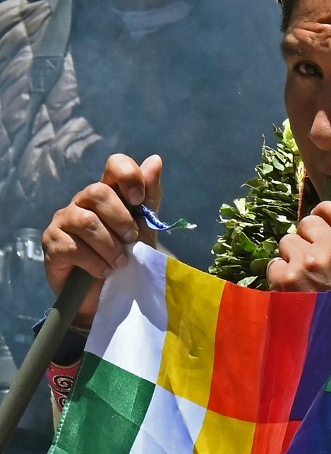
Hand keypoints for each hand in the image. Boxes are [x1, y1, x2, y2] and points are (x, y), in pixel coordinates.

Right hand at [42, 153, 162, 328]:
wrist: (107, 293)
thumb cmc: (126, 255)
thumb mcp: (144, 228)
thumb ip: (149, 197)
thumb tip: (155, 160)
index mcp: (109, 192)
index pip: (114, 164)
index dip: (129, 176)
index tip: (139, 199)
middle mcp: (82, 201)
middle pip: (99, 192)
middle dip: (121, 218)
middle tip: (131, 239)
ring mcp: (64, 220)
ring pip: (87, 222)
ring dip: (110, 245)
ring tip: (120, 261)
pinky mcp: (52, 243)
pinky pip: (73, 247)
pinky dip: (95, 263)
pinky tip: (103, 271)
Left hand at [268, 201, 330, 290]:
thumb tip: (327, 233)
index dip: (324, 212)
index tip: (319, 221)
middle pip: (308, 223)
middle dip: (306, 238)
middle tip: (310, 259)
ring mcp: (308, 263)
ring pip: (287, 242)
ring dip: (291, 257)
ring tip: (301, 280)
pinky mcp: (285, 279)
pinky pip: (274, 264)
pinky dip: (279, 277)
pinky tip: (291, 293)